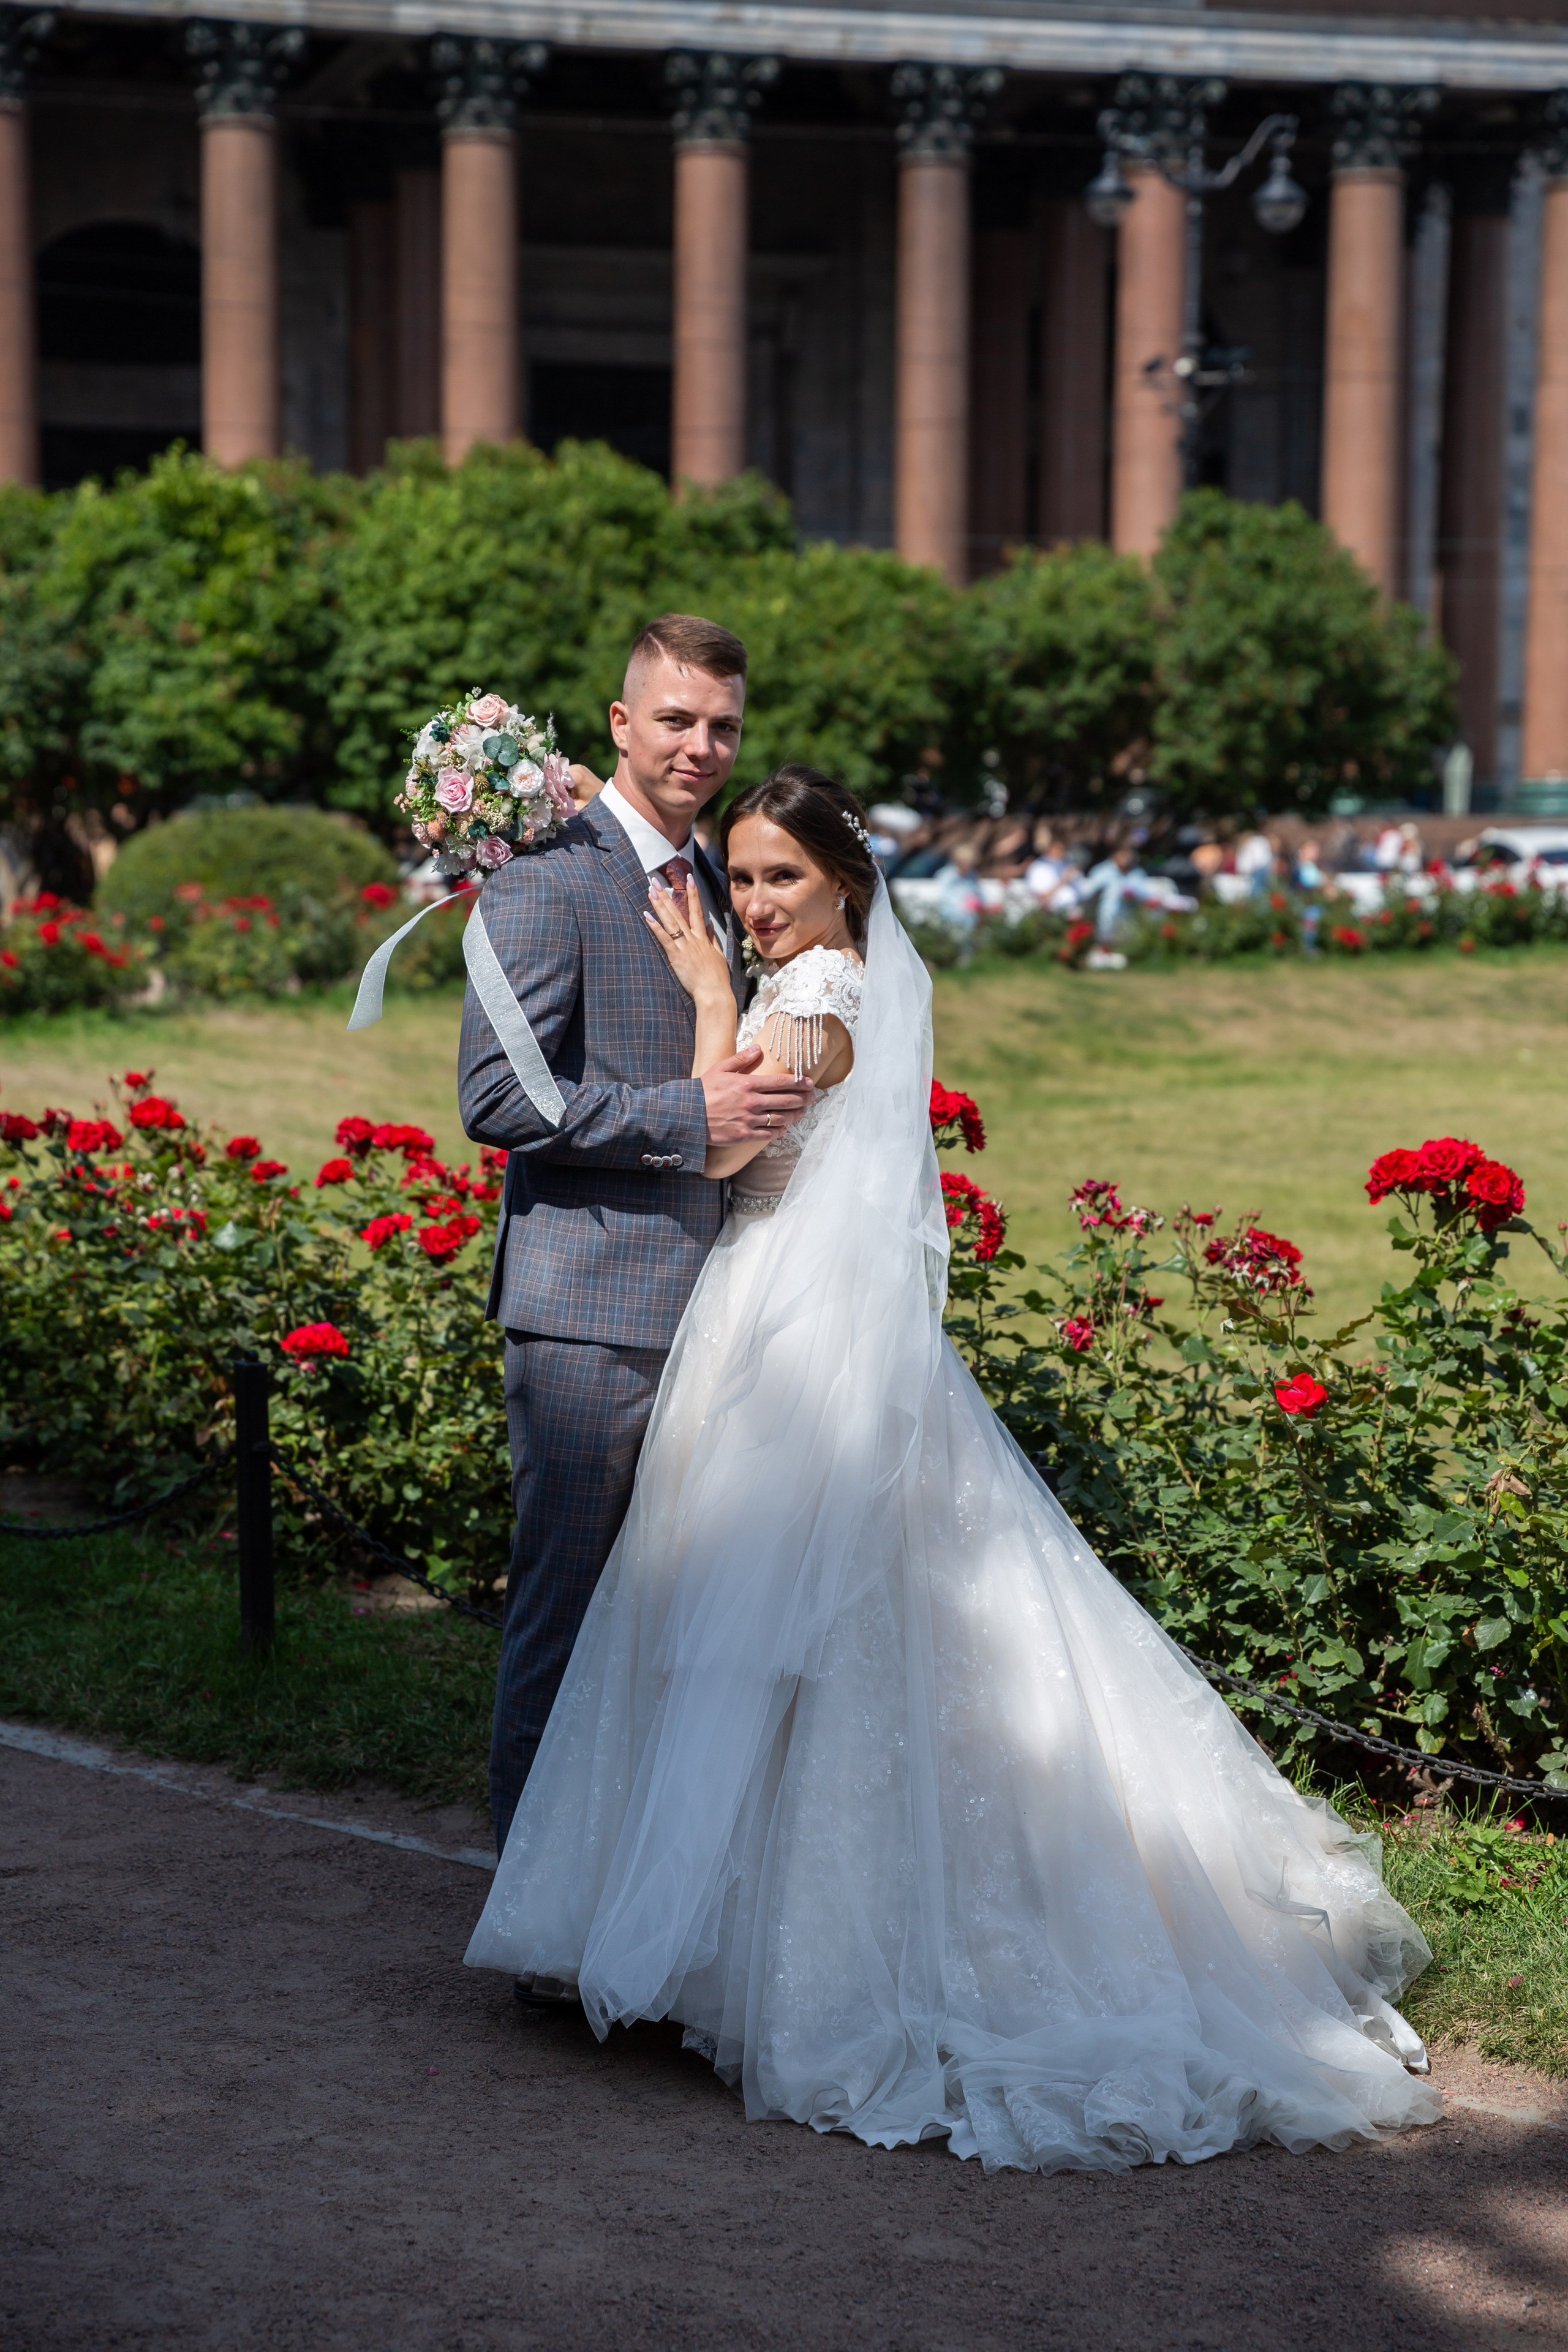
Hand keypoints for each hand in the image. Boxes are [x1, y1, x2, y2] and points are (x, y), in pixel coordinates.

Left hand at [644, 873, 732, 1004]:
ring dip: (659, 904)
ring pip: (670, 921)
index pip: (697, 910)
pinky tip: (647, 915)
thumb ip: (712, 940)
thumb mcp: (718, 956)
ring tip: (650, 891)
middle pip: (679, 912)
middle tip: (655, 880)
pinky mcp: (676, 956)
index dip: (692, 893)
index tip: (688, 878)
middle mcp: (693, 938)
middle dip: (667, 895)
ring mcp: (685, 946)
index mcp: (703, 938)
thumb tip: (709, 926)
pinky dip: (655, 926)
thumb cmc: (716, 978)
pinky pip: (664, 938)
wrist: (714, 992)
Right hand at [701, 1048, 814, 1147]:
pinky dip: (779, 1131)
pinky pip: (768, 1134)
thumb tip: (758, 1049)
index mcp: (748, 1084)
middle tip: (813, 1098)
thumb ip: (741, 1059)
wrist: (687, 1114)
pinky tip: (785, 1129)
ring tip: (802, 1113)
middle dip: (803, 1099)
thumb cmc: (703, 1090)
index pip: (781, 1082)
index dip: (799, 1082)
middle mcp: (752, 1102)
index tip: (810, 1082)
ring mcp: (749, 1120)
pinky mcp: (744, 1135)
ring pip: (780, 1118)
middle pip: (786, 1100)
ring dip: (795, 1115)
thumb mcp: (720, 1069)